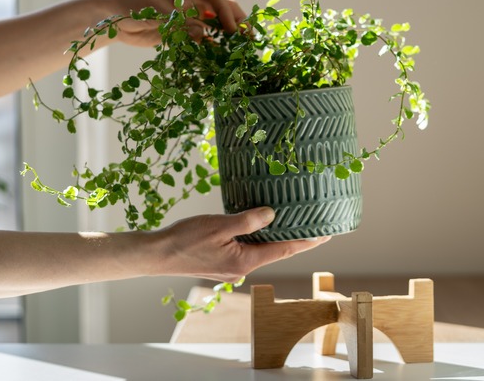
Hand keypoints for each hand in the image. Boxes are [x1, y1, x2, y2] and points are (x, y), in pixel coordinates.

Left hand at [101, 0, 246, 46]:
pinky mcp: (185, 27)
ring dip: (228, 34)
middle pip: (222, 6)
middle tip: (248, 39)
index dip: (226, 12)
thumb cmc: (129, 5)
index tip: (232, 30)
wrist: (110, 18)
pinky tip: (223, 56)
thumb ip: (181, 25)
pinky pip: (204, 35)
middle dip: (236, 21)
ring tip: (242, 49)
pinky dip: (213, 44)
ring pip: (216, 21)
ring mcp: (190, 11)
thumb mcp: (155, 13)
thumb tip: (206, 37)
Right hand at [153, 207, 330, 281]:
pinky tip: (260, 226)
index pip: (285, 249)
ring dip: (275, 238)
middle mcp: (242, 269)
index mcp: (245, 261)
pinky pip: (247, 249)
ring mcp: (231, 268)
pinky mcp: (222, 264)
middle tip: (315, 225)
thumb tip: (272, 215)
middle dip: (295, 239)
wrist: (157, 255)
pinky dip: (257, 238)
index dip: (307, 241)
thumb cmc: (185, 239)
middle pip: (276, 251)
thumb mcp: (220, 225)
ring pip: (260, 250)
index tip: (327, 234)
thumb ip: (249, 220)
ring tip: (293, 223)